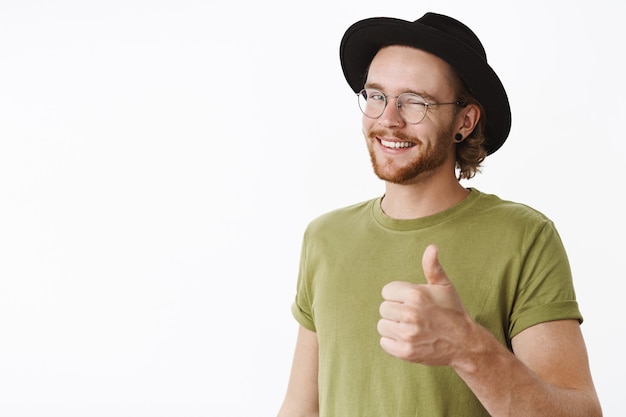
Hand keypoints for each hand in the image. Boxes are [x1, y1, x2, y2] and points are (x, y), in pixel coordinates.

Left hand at [377, 244, 472, 365]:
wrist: (464, 343)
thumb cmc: (452, 310)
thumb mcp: (444, 286)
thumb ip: (432, 266)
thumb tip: (432, 247)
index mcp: (416, 295)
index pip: (387, 291)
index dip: (398, 296)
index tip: (412, 302)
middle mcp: (410, 314)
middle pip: (384, 308)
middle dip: (396, 311)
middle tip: (414, 316)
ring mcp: (408, 335)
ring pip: (382, 325)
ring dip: (394, 326)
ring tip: (412, 327)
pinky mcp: (405, 352)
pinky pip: (384, 342)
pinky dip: (393, 342)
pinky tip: (409, 339)